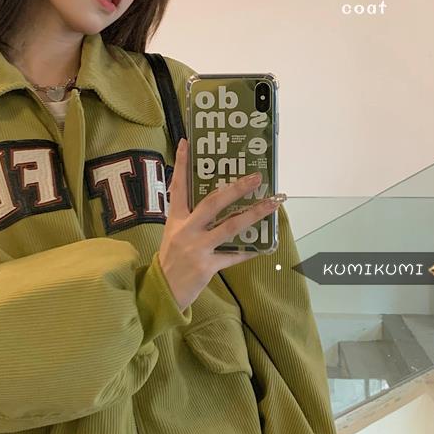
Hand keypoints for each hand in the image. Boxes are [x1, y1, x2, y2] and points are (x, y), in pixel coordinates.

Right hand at [158, 137, 280, 311]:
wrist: (162, 291)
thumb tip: (215, 200)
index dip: (182, 164)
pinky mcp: (207, 266)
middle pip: (213, 203)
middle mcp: (186, 230)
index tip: (186, 142)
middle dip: (236, 188)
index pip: (178, 187)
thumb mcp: (173, 234)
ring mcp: (197, 248)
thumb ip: (190, 218)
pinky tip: (264, 246)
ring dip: (254, 214)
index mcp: (176, 219)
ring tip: (272, 204)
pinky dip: (248, 251)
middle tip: (256, 177)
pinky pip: (233, 256)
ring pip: (230, 227)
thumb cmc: (171, 259)